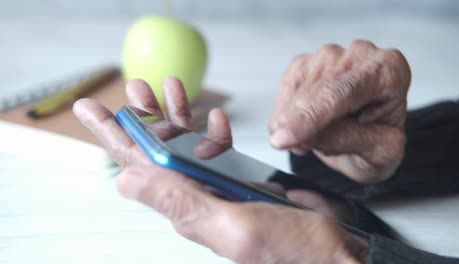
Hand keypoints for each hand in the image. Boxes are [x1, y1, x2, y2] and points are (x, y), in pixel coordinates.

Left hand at [73, 77, 366, 262]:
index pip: (138, 168)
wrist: (329, 249)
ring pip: (187, 145)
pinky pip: (217, 150)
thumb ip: (181, 202)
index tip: (94, 111)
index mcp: (187, 207)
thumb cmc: (288, 249)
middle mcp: (196, 196)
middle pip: (158, 150)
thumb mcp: (232, 226)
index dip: (115, 137)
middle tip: (137, 88)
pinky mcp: (236, 179)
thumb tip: (127, 181)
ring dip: (177, 115)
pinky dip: (213, 131)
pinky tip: (214, 119)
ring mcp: (216, 186)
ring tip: (172, 89)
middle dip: (144, 115)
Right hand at [269, 40, 410, 182]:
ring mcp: (328, 56)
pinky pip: (285, 93)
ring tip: (315, 139)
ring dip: (295, 124)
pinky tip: (301, 127)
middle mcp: (359, 55)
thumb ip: (348, 140)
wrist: (367, 139)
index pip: (343, 90)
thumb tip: (307, 134)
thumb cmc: (380, 142)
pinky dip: (285, 117)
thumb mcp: (379, 153)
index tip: (285, 139)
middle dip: (300, 124)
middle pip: (316, 91)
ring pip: (297, 93)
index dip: (311, 115)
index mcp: (389, 71)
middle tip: (301, 148)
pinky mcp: (303, 63)